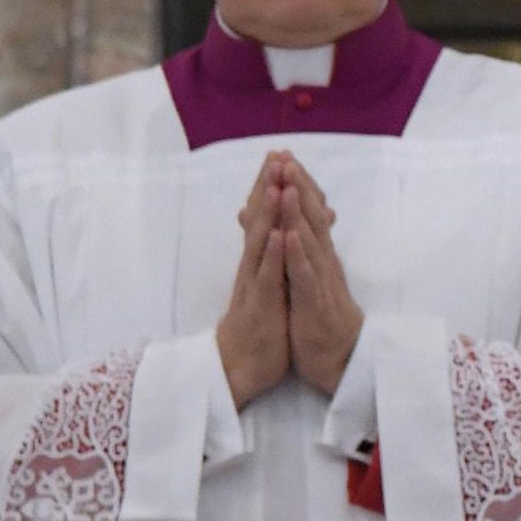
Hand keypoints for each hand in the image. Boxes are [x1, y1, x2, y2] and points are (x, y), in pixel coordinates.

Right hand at [215, 154, 292, 407]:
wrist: (239, 366)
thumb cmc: (259, 323)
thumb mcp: (271, 284)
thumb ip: (274, 257)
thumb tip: (281, 230)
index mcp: (259, 260)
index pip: (264, 216)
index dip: (270, 186)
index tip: (279, 155)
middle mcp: (254, 265)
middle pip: (259, 220)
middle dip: (267, 187)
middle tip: (275, 155)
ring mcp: (255, 283)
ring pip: (260, 242)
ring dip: (268, 213)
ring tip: (275, 184)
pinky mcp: (261, 304)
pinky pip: (266, 276)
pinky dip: (271, 254)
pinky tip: (277, 234)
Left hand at [276, 158, 364, 390]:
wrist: (343, 360)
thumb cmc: (323, 320)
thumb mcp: (309, 281)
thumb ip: (302, 253)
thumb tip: (290, 226)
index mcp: (320, 257)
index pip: (310, 215)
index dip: (299, 186)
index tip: (286, 158)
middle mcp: (324, 263)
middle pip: (311, 219)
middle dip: (298, 188)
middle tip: (286, 158)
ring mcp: (321, 281)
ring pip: (309, 241)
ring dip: (297, 212)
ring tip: (286, 185)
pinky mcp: (314, 303)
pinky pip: (305, 275)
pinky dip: (296, 253)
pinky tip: (289, 234)